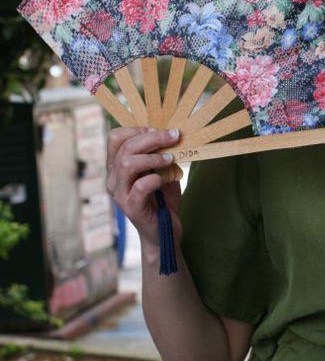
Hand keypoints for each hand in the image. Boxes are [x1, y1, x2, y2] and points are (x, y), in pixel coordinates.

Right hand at [106, 127, 182, 251]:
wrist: (165, 232)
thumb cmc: (163, 198)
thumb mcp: (161, 170)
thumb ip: (160, 153)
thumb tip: (171, 132)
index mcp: (117, 166)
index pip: (115, 137)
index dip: (137, 129)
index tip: (159, 129)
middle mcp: (113, 178)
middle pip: (125, 147)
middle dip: (152, 138)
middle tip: (174, 136)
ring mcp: (120, 193)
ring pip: (127, 164)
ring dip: (153, 157)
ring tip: (170, 158)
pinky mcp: (131, 207)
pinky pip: (140, 186)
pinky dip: (155, 178)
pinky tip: (166, 179)